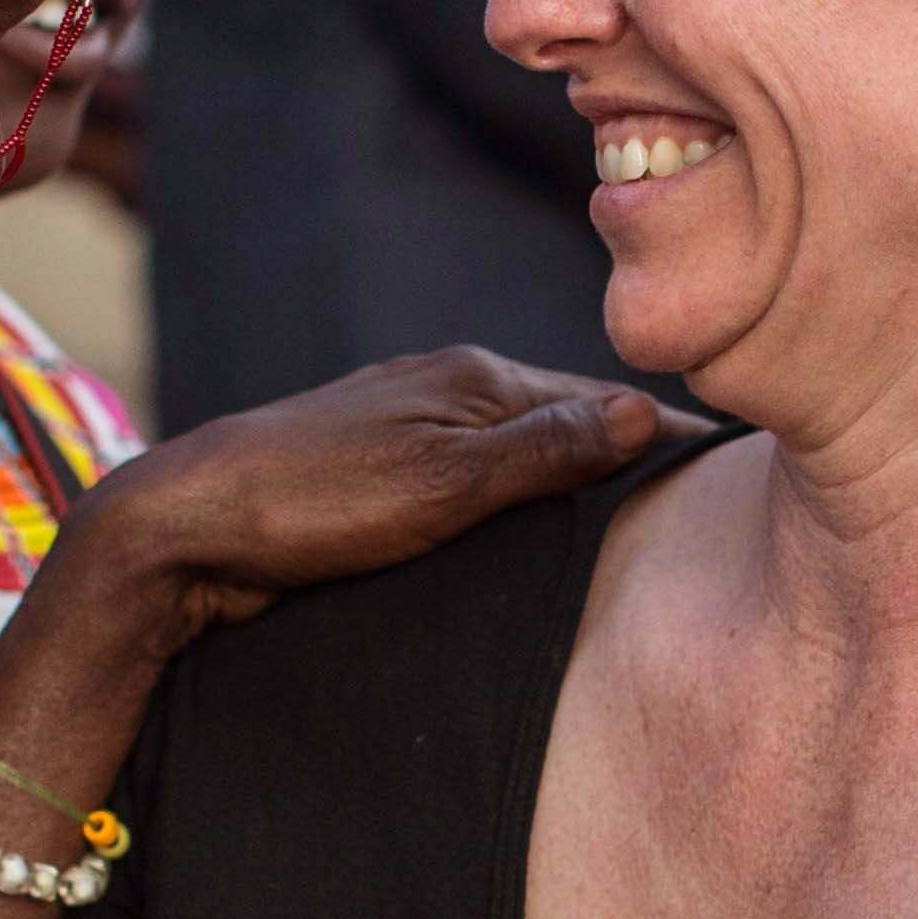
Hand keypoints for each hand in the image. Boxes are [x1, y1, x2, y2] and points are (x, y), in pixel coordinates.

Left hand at [62, 350, 660, 658]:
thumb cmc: (309, 503)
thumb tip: (647, 409)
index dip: (668, 431)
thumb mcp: (444, 483)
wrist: (179, 529)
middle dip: (627, 452)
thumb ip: (545, 448)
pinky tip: (524, 540)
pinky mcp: (370, 477)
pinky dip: (514, 503)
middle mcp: (442, 390)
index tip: (738, 462)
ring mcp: (404, 430)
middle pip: (564, 419)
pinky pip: (471, 483)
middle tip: (703, 501)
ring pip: (515, 452)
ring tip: (630, 523)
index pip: (601, 400)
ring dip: (567, 481)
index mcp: (471, 378)